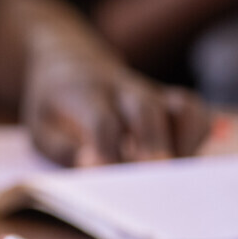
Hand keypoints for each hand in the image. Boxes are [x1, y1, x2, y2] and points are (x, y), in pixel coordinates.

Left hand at [24, 50, 208, 165]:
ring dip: (186, 140)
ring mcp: (150, 92)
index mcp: (83, 92)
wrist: (69, 60)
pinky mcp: (169, 101)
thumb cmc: (53, 104)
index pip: (102, 120)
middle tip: (155, 178)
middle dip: (152, 144)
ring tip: (177, 176)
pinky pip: (194, 112)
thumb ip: (62, 148)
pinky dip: (197, 136)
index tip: (109, 176)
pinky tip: (183, 162)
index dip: (107, 150)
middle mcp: (122, 88)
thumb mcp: (40, 125)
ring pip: (182, 106)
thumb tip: (92, 166)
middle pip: (145, 109)